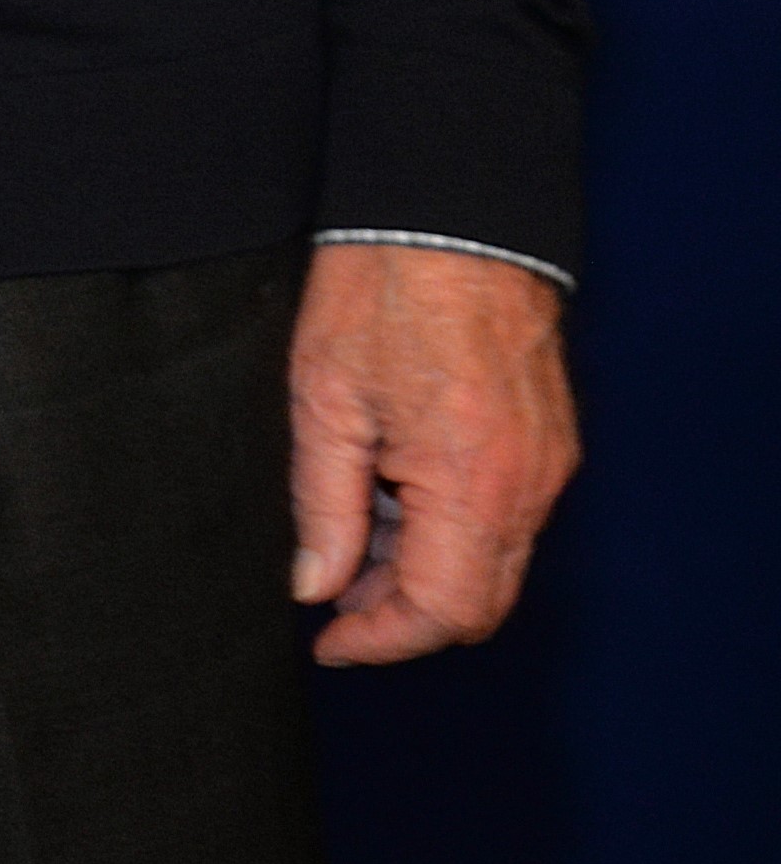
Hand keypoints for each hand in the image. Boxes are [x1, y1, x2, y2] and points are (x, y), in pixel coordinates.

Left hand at [288, 239, 574, 664]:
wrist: (451, 220)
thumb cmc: (380, 296)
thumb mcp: (324, 402)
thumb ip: (323, 505)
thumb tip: (314, 585)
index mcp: (471, 481)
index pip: (443, 609)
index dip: (382, 640)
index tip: (328, 643)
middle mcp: (526, 486)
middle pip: (479, 601)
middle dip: (404, 615)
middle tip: (331, 601)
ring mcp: (547, 466)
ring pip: (493, 563)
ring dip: (425, 571)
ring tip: (350, 542)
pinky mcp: (548, 445)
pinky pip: (506, 519)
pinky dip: (450, 532)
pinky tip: (390, 501)